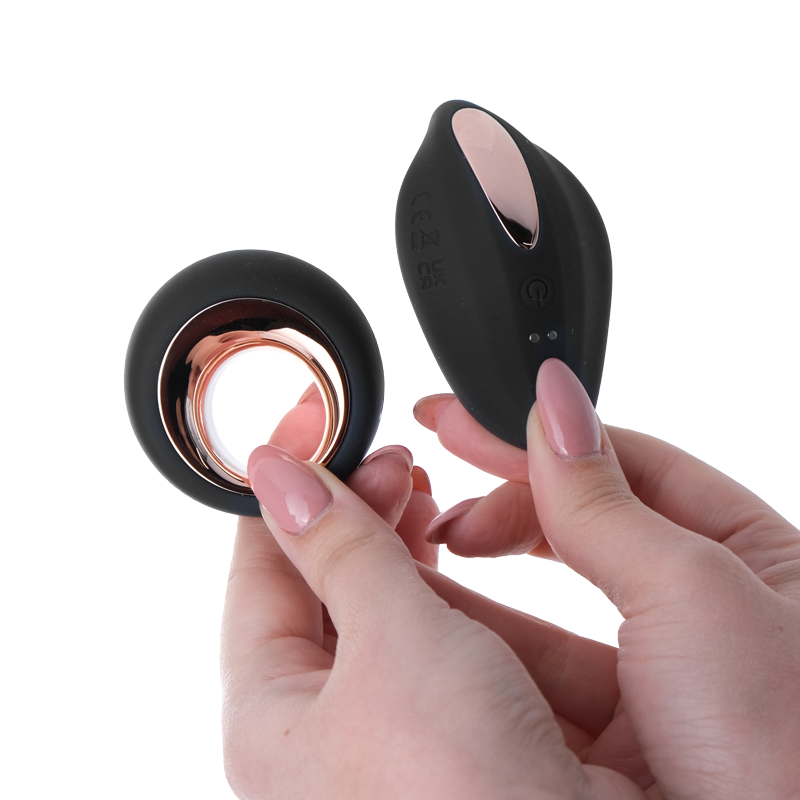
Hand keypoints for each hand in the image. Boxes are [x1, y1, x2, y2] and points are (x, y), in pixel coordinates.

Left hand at [220, 436, 643, 795]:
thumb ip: (341, 549)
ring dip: (391, 537)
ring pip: (371, 603)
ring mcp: (384, 724)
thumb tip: (276, 475)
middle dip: (348, 506)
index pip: (257, 568)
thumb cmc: (470, 792)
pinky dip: (432, 580)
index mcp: (272, 714)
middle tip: (387, 453)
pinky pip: (420, 632)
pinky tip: (449, 545)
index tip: (310, 420)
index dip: (286, 486)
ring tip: (419, 485)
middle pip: (314, 583)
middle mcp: (318, 726)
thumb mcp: (393, 641)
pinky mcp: (446, 721)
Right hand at [417, 359, 799, 797]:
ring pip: (550, 597)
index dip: (541, 439)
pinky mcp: (615, 738)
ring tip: (420, 534)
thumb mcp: (693, 594)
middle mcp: (709, 613)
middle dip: (503, 496)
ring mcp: (660, 677)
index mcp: (755, 557)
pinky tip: (437, 603)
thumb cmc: (789, 758)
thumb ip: (606, 503)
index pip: (629, 465)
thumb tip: (554, 406)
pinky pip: (536, 666)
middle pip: (584, 524)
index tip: (465, 421)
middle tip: (432, 477)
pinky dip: (482, 633)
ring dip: (482, 564)